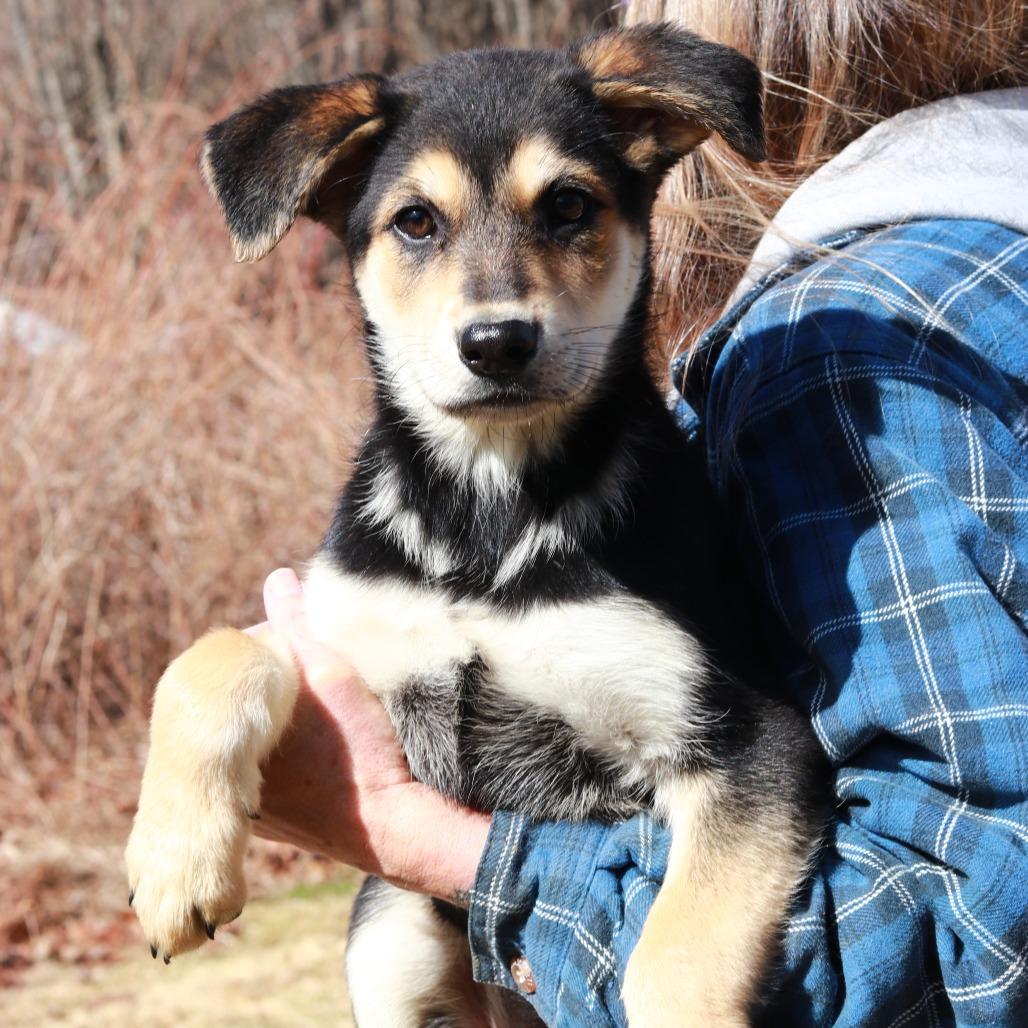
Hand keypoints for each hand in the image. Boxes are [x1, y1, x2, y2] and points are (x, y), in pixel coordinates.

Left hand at [247, 567, 490, 901]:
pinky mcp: (263, 820)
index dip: (276, 639)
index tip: (310, 636)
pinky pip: (261, 765)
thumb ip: (297, 625)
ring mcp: (240, 798)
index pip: (238, 660)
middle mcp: (219, 768)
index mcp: (223, 729)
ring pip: (253, 730)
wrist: (390, 827)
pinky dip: (283, 745)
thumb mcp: (332, 675)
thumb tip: (278, 579)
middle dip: (276, 673)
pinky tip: (315, 740)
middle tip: (318, 664)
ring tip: (321, 701)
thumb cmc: (360, 749)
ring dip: (280, 708)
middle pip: (244, 696)